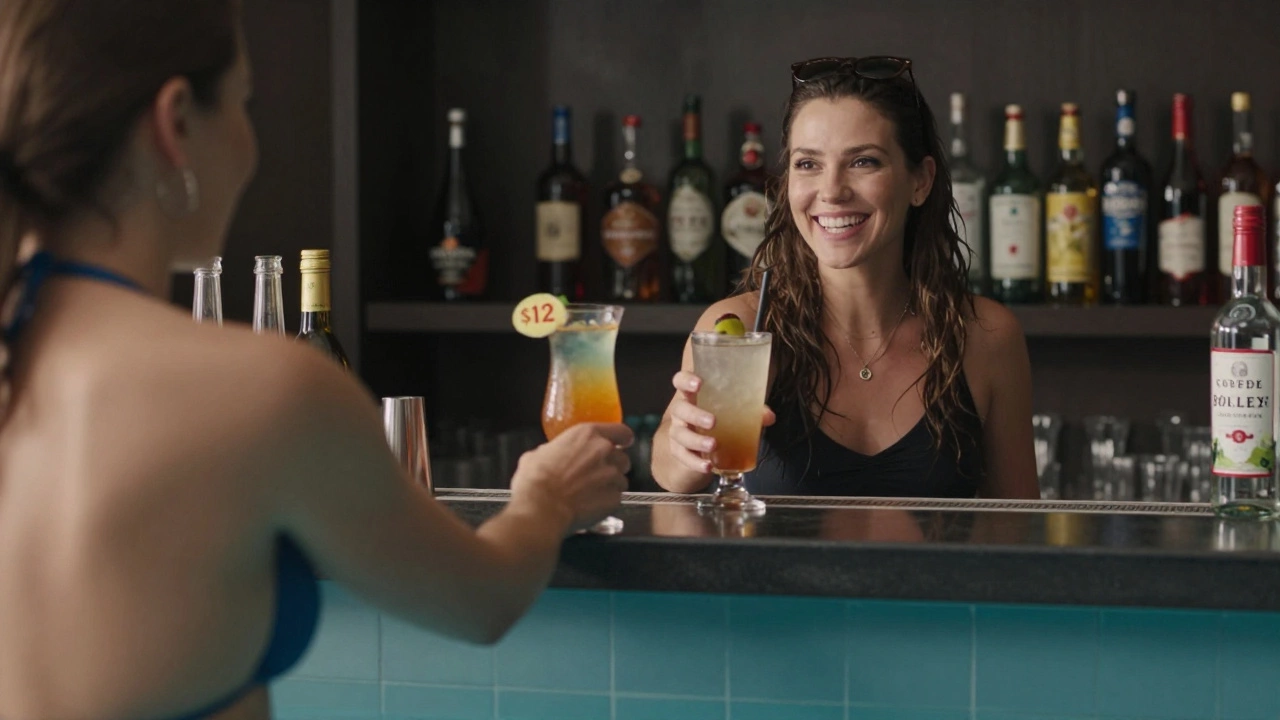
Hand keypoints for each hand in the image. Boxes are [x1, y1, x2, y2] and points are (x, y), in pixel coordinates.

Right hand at [509, 423, 632, 533]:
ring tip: (593, 494)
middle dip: (614, 466)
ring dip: (611, 485)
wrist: (542, 508)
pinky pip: (616, 498)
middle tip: (598, 475)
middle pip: (623, 458)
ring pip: (621, 480)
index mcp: (587, 435)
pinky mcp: (614, 499)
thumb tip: (552, 454)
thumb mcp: (538, 453)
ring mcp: (612, 476)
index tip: (622, 444)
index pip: (620, 431)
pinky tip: (592, 507)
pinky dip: (607, 502)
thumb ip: (554, 450)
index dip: (622, 439)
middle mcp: (604, 452)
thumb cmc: (535, 478)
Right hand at [667, 371, 774, 474]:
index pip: (680, 381)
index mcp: (693, 395)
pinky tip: (707, 466)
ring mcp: (678, 431)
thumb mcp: (734, 412)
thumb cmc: (718, 420)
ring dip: (696, 440)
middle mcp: (682, 412)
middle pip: (680, 408)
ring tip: (713, 445)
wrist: (701, 449)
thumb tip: (769, 416)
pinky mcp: (679, 452)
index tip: (699, 384)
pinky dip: (695, 462)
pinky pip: (683, 457)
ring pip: (680, 434)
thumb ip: (750, 411)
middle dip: (695, 414)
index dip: (686, 380)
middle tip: (713, 421)